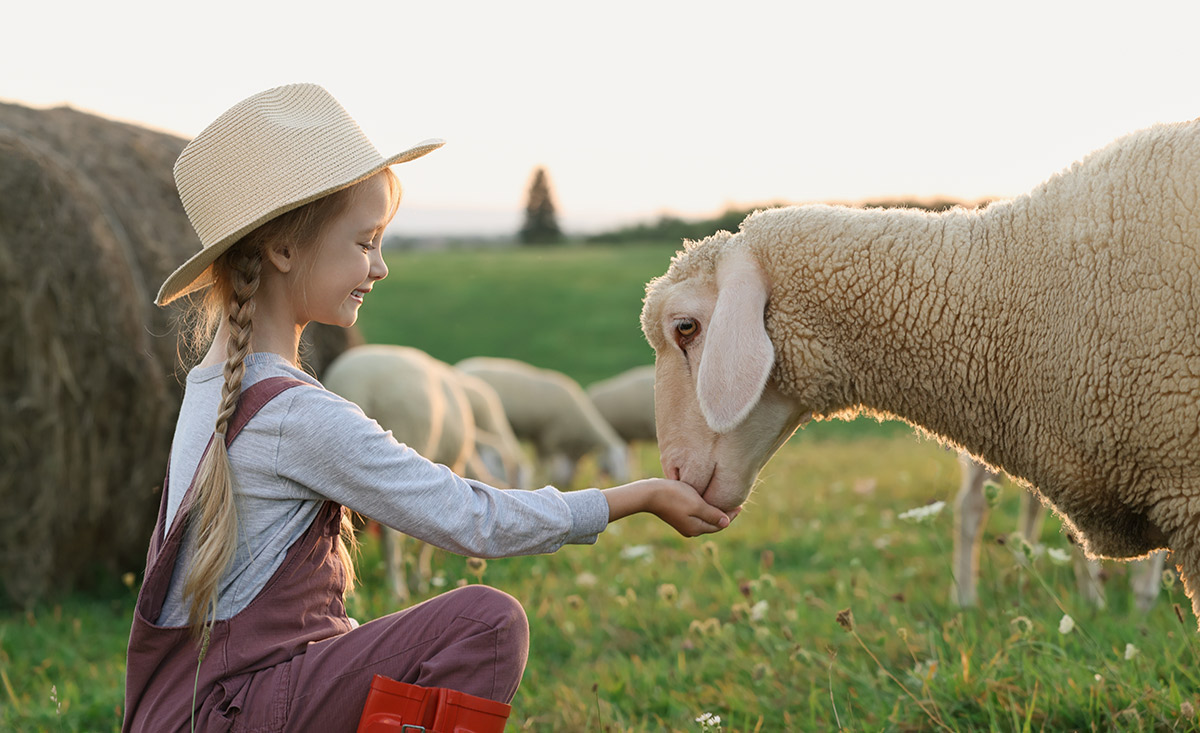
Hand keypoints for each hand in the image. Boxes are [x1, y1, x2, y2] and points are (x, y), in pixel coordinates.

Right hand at [602, 478, 734, 536]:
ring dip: (714, 510)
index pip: (721, 524)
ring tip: (722, 500)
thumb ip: (713, 514)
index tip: (740, 503)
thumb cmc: (674, 497)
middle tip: (734, 501)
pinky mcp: (677, 516)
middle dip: (724, 513)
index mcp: (697, 528)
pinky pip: (696, 514)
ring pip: (705, 518)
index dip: (732, 514)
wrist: (649, 494)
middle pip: (713, 522)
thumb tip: (727, 522)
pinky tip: (705, 499)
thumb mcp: (697, 505)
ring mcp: (683, 523)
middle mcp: (691, 529)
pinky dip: (704, 508)